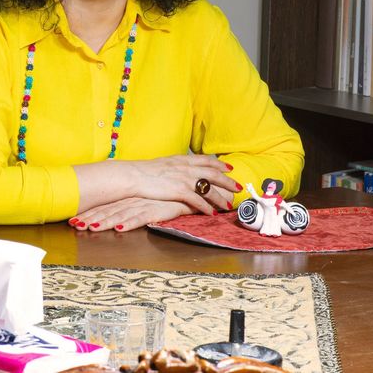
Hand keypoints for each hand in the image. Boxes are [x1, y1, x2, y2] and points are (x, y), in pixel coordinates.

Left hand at [70, 197, 192, 231]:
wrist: (186, 192)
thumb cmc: (162, 198)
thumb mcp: (141, 201)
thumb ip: (126, 206)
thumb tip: (108, 215)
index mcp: (126, 198)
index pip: (103, 207)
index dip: (88, 213)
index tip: (72, 219)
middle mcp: (131, 200)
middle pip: (107, 211)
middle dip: (90, 218)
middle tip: (75, 224)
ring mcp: (143, 204)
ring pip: (120, 214)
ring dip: (105, 221)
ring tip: (91, 227)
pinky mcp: (156, 209)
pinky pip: (141, 217)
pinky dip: (130, 222)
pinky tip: (120, 227)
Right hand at [114, 155, 239, 213]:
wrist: (134, 175)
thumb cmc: (145, 171)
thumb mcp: (164, 163)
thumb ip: (176, 165)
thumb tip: (182, 169)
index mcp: (182, 159)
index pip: (205, 160)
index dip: (219, 163)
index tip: (229, 167)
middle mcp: (186, 168)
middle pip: (213, 174)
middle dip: (227, 181)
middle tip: (238, 187)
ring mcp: (184, 179)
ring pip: (209, 189)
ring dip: (221, 197)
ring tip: (229, 204)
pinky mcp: (179, 191)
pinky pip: (198, 201)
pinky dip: (207, 208)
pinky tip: (212, 213)